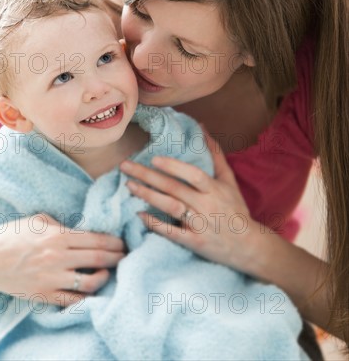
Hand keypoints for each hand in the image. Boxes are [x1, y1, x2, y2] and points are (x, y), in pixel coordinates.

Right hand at [0, 214, 124, 306]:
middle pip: (98, 258)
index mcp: (58, 236)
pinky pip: (72, 299)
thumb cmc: (11, 235)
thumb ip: (61, 224)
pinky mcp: (44, 295)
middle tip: (126, 256)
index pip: (96, 239)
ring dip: (105, 277)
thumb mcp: (38, 220)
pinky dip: (86, 295)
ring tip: (109, 273)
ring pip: (90, 282)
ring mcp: (51, 279)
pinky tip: (91, 288)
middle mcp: (57, 257)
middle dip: (117, 257)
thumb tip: (81, 229)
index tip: (123, 242)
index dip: (115, 242)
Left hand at [120, 130, 259, 272]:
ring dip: (148, 196)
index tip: (154, 159)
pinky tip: (139, 214)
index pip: (193, 175)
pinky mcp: (194, 242)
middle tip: (125, 167)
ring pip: (170, 208)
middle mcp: (206, 205)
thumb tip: (201, 127)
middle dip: (148, 177)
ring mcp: (200, 225)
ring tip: (129, 186)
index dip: (174, 167)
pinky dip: (155, 224)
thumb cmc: (235, 209)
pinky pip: (172, 232)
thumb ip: (215, 154)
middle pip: (174, 189)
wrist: (248, 246)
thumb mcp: (228, 180)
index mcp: (215, 189)